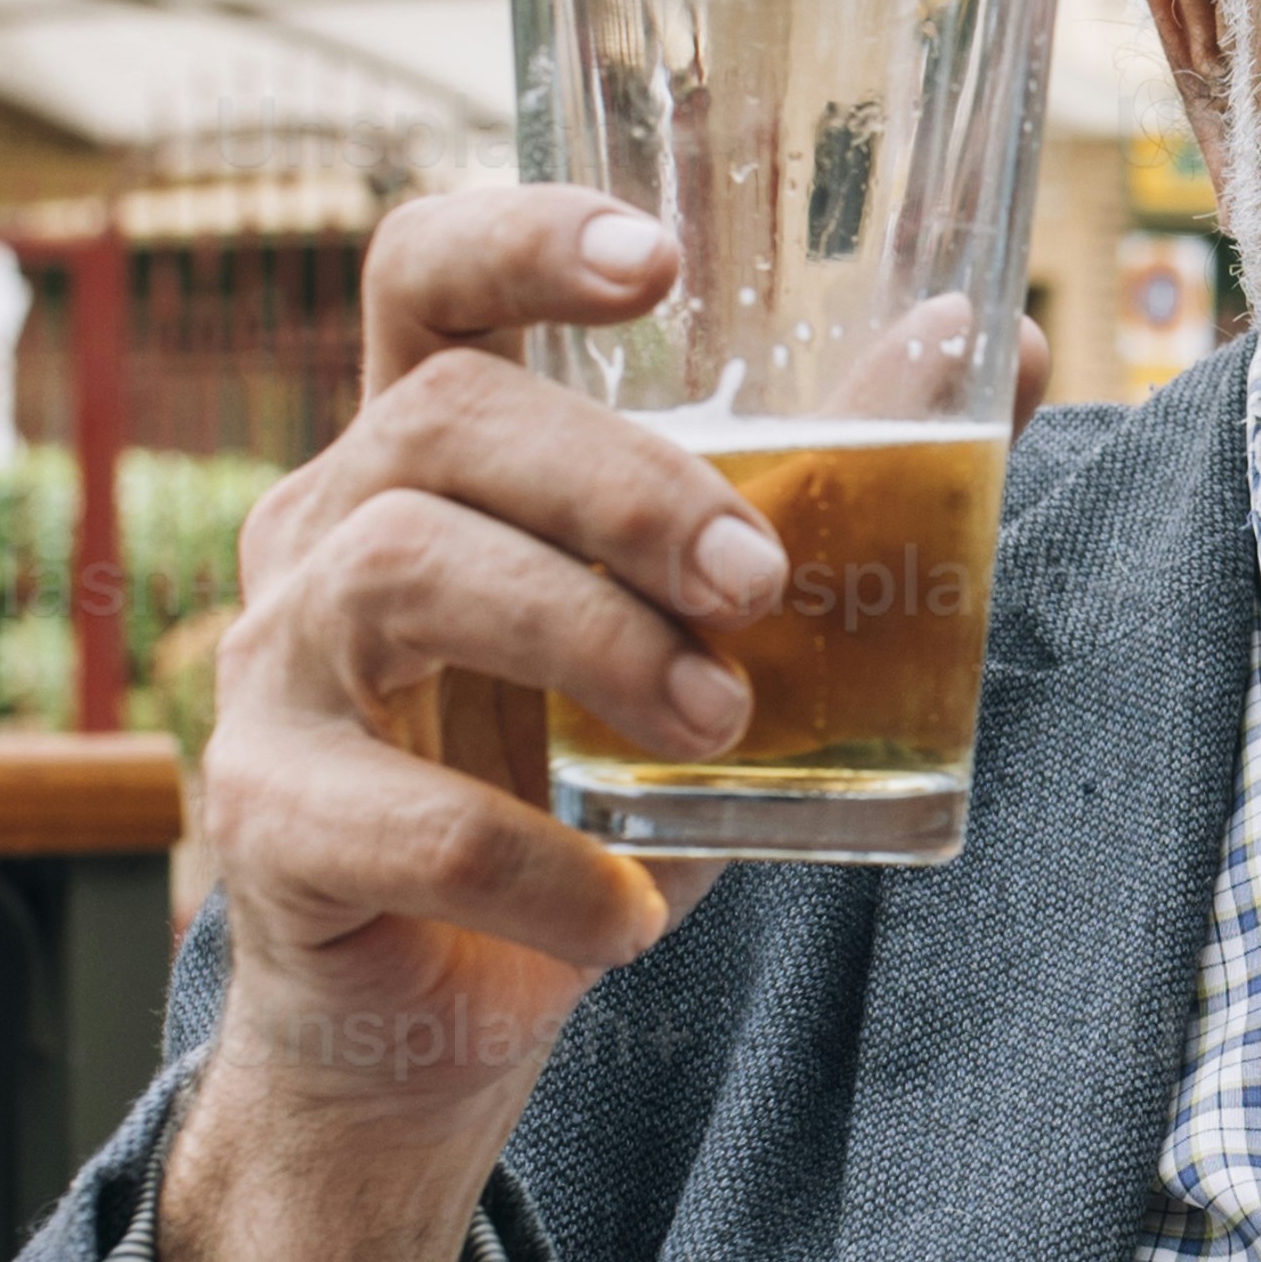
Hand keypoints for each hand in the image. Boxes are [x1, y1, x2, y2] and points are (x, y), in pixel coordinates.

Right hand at [159, 185, 1045, 1261]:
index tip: (656, 263)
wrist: (433, 1023)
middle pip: (441, 416)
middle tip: (762, 585)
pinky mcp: (266, 824)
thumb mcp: (708, 643)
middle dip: (626, 485)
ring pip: (397, 570)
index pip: (422, 280)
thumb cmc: (572, 797)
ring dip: (589, 639)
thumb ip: (825, 497)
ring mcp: (271, 673)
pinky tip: (625, 916)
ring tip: (716, 729)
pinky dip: (543, 867)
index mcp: (422, 460)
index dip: (521, 238)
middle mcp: (322, 534)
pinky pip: (404, 819)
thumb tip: (993, 343)